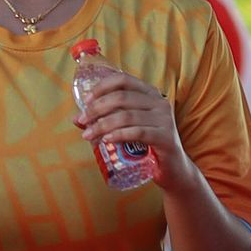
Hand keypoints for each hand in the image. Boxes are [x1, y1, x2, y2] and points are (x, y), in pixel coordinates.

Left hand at [71, 58, 183, 182]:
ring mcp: (165, 119)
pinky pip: (138, 132)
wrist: (173, 170)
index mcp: (150, 94)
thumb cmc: (147, 146)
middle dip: (97, 108)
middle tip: (83, 121)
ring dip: (103, 125)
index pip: (124, 80)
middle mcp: (159, 102)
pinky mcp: (166, 138)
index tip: (86, 101)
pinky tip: (107, 140)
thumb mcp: (126, 129)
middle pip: (122, 98)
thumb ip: (105, 121)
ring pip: (127, 116)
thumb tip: (77, 119)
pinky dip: (120, 135)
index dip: (102, 87)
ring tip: (88, 135)